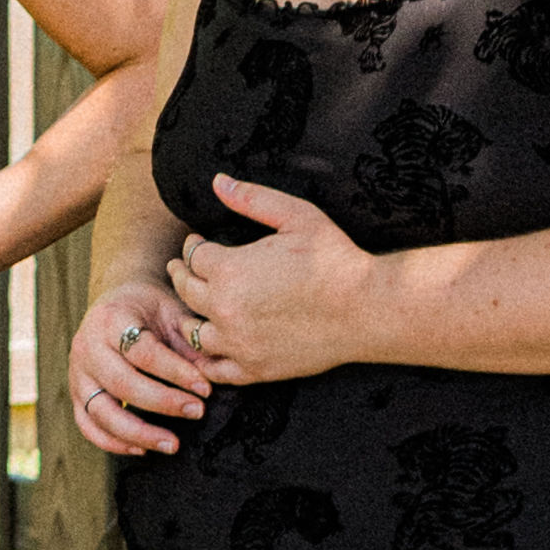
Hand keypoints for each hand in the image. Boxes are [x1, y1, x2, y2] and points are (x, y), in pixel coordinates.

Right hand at [66, 271, 208, 455]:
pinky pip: (87, 425)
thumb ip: (190, 343)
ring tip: (172, 444)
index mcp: (111, 319)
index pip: (143, 352)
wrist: (118, 302)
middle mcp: (87, 346)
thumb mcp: (172, 313)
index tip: (205, 389)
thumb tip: (215, 376)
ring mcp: (78, 373)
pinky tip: (142, 449)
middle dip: (163, 403)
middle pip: (122, 383)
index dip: (176, 373)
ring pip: (101, 411)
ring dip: (138, 433)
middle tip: (197, 412)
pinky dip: (112, 442)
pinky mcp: (77, 393)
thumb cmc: (150, 308)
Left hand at [165, 177, 372, 387]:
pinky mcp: (255, 368)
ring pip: (192, 331)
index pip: (193, 257)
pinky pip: (215, 369)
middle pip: (186, 291)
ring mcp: (238, 342)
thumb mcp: (296, 216)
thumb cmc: (335, 259)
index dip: (193, 246)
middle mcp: (225, 308)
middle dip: (182, 275)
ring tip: (193, 308)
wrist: (367, 309)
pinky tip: (210, 347)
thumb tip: (217, 181)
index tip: (197, 243)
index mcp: (229, 269)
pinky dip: (206, 359)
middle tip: (182, 269)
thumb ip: (253, 198)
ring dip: (189, 317)